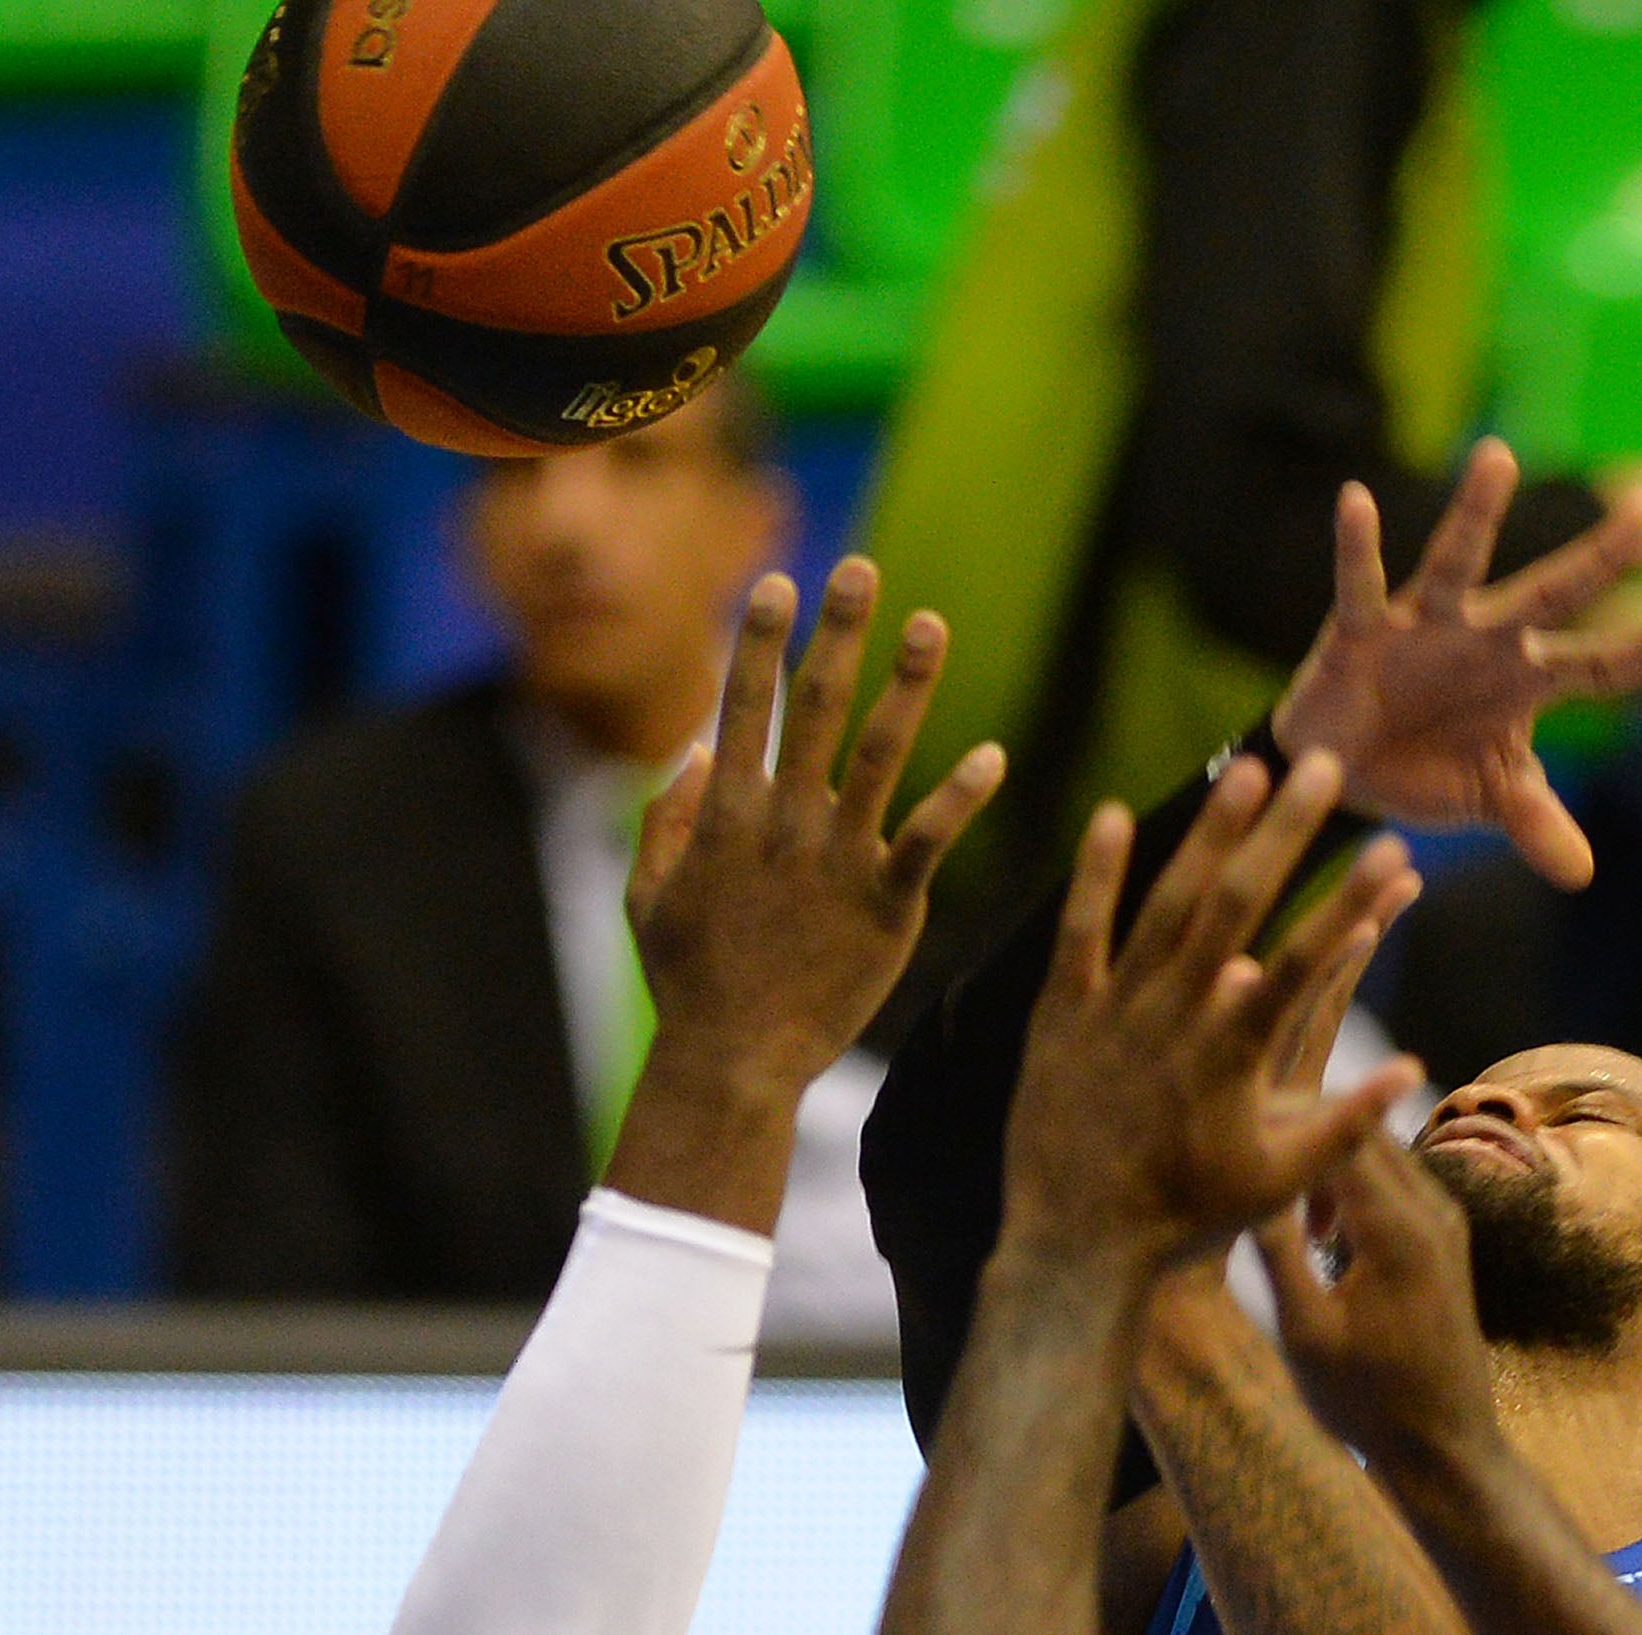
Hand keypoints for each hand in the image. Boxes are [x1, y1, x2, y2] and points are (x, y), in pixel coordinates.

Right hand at [628, 558, 1005, 1101]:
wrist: (735, 1061)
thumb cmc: (690, 982)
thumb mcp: (647, 897)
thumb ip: (666, 819)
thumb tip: (695, 748)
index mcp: (726, 816)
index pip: (743, 706)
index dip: (759, 640)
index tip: (777, 580)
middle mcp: (784, 824)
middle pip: (815, 707)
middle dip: (837, 632)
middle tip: (861, 567)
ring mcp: (837, 860)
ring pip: (880, 754)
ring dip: (908, 685)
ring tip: (934, 624)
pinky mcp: (886, 904)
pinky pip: (930, 837)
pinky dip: (962, 795)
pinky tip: (995, 755)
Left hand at [1005, 753, 1421, 1268]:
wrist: (1073, 1247)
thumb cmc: (1184, 1219)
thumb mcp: (1275, 1184)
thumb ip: (1342, 1122)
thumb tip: (1410, 1064)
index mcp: (1233, 1060)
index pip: (1305, 965)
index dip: (1352, 903)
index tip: (1395, 849)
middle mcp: (1174, 1023)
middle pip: (1237, 909)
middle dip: (1284, 834)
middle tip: (1324, 766)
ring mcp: (1112, 1013)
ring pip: (1165, 907)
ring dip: (1207, 834)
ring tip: (1247, 769)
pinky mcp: (1059, 1016)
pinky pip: (1077, 934)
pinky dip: (1096, 876)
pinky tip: (1113, 813)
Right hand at [1255, 1130, 1500, 1471]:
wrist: (1445, 1446)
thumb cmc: (1368, 1402)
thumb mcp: (1306, 1333)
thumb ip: (1278, 1250)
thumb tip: (1247, 1183)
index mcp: (1398, 1230)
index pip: (1339, 1134)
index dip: (1282, 1119)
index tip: (1230, 1127)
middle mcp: (1432, 1211)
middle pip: (1362, 1129)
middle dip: (1302, 1128)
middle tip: (1243, 1150)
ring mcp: (1445, 1221)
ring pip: (1378, 1151)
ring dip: (1326, 1160)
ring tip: (1275, 1200)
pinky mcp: (1445, 1237)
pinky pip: (1393, 1181)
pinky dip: (1351, 1184)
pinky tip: (1320, 1231)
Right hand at [1266, 440, 1641, 888]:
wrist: (1340, 775)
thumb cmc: (1427, 770)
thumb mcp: (1489, 799)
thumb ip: (1536, 823)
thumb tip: (1583, 874)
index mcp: (1527, 681)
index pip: (1599, 667)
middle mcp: (1485, 640)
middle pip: (1549, 594)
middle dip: (1597, 559)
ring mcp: (1424, 627)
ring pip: (1456, 564)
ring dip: (1475, 514)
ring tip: (1496, 456)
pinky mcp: (1359, 631)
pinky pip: (1359, 584)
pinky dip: (1357, 545)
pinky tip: (1355, 500)